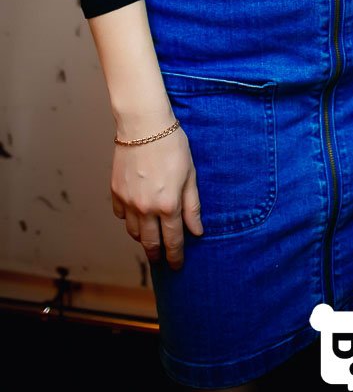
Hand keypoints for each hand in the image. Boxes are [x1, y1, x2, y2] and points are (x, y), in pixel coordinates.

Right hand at [111, 125, 202, 269]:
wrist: (144, 126)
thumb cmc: (172, 145)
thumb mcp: (190, 175)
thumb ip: (192, 206)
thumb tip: (197, 231)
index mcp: (168, 205)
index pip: (173, 241)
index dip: (175, 256)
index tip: (177, 265)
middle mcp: (146, 208)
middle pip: (150, 243)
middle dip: (157, 254)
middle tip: (162, 260)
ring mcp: (128, 202)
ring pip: (134, 232)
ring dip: (143, 239)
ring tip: (151, 239)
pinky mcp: (115, 192)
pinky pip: (121, 216)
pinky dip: (129, 220)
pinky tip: (137, 216)